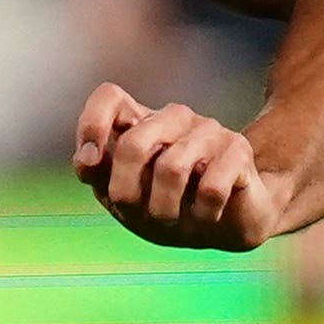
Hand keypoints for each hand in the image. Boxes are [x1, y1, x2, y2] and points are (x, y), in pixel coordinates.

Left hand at [76, 82, 284, 249]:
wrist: (229, 225)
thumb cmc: (171, 208)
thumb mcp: (126, 199)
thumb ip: (99, 175)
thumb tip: (86, 157)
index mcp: (141, 124)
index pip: (109, 98)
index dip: (92, 125)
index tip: (91, 161)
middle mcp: (173, 118)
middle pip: (133, 145)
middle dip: (127, 193)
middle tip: (137, 215)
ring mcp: (208, 129)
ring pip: (172, 169)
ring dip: (165, 210)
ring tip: (173, 221)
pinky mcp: (237, 149)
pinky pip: (211, 187)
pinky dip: (202, 214)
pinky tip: (206, 216)